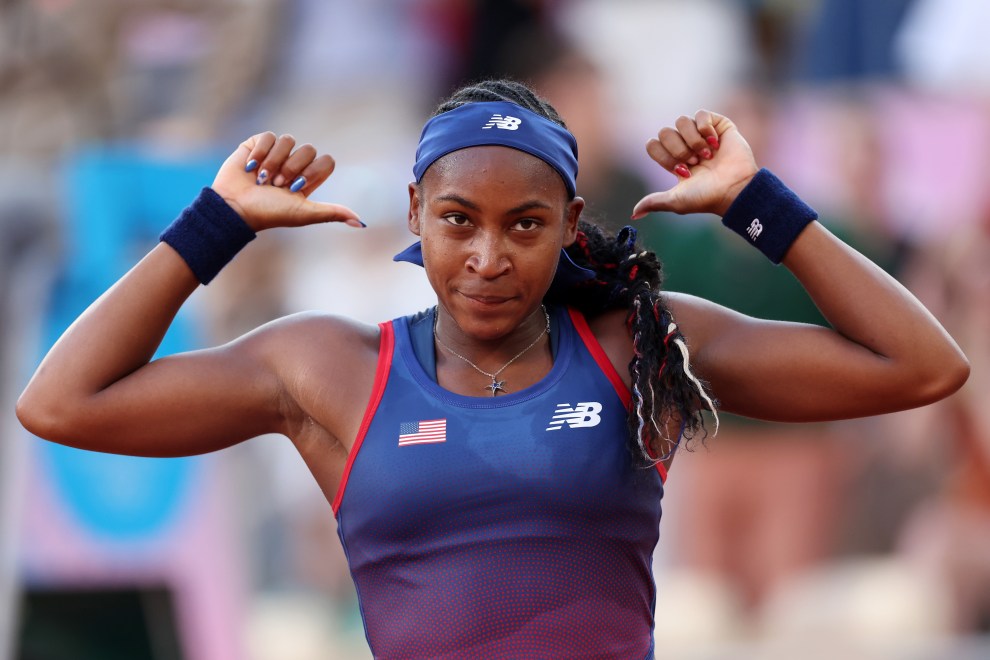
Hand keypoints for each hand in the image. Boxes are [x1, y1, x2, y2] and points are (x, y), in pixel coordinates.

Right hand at [212, 132, 362, 230]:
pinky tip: (250, 168)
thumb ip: (332, 213)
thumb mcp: (304, 213)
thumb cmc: (270, 213)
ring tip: (262, 179)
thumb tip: (361, 223)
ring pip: (288, 140)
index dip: (313, 171)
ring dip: (274, 161)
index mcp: (308, 178)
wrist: (235, 207)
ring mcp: (276, 152)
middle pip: (309, 149)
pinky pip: (268, 135)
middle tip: (277, 185)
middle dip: (292, 168)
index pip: (326, 161)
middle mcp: (294, 163)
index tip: (297, 187)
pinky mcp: (256, 144)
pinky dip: (260, 152)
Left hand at [631, 110, 758, 218]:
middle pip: (664, 132)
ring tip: (706, 155)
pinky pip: (700, 114)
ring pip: (681, 121)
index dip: (664, 156)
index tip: (681, 171)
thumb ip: (653, 202)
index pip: (652, 144)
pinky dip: (705, 129)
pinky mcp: (718, 125)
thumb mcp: (675, 201)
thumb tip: (634, 214)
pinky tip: (715, 143)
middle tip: (695, 163)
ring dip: (692, 140)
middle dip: (678, 149)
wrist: (734, 189)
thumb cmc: (706, 197)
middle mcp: (685, 145)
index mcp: (673, 160)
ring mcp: (701, 134)